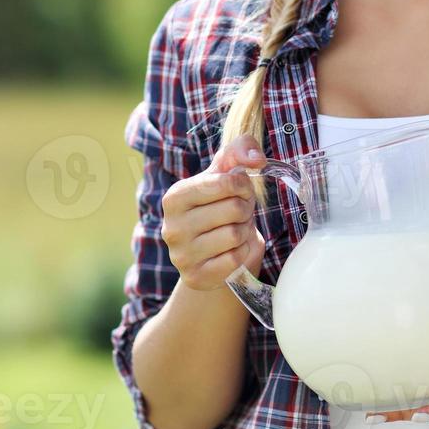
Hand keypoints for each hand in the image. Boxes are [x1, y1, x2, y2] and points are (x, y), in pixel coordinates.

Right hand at [159, 133, 267, 291]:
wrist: (209, 253)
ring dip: (244, 231)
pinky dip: (242, 253)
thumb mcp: (223, 175)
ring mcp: (181, 255)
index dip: (243, 185)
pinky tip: (232, 250)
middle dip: (245, 209)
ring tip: (235, 230)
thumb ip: (239, 151)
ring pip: (235, 235)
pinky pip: (235, 260)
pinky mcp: (195, 277)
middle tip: (239, 213)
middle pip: (234, 209)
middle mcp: (171, 226)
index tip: (241, 191)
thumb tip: (257, 158)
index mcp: (174, 197)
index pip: (226, 182)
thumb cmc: (217, 207)